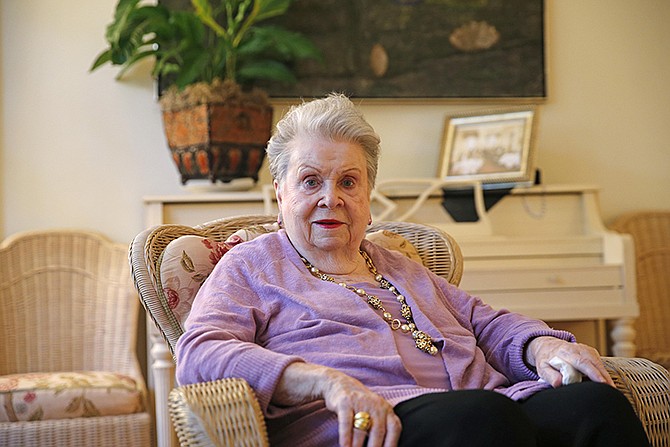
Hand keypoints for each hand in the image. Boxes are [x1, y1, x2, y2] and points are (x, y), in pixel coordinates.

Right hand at [274, 362, 400, 446]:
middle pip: (378, 431)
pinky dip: (346, 436)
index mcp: (387, 409)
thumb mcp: (376, 412)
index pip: (394, 428)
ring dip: (358, 446)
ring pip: (361, 429)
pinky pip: (346, 422)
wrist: (340, 383)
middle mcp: (376, 405)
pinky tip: (345, 446)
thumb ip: (383, 428)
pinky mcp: (345, 402)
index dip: (392, 444)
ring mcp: (360, 402)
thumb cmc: (362, 405)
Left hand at [525, 336, 613, 387]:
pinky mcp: (590, 351)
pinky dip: (604, 371)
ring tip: (612, 389)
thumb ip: (550, 376)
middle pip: (593, 362)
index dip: (592, 372)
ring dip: (606, 375)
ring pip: (598, 362)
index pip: (581, 362)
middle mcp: (576, 349)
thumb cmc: (546, 360)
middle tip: (612, 389)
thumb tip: (558, 384)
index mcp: (564, 353)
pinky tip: (607, 382)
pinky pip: (598, 361)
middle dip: (603, 375)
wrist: (547, 345)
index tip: (601, 382)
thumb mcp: (542, 368)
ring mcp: (584, 349)